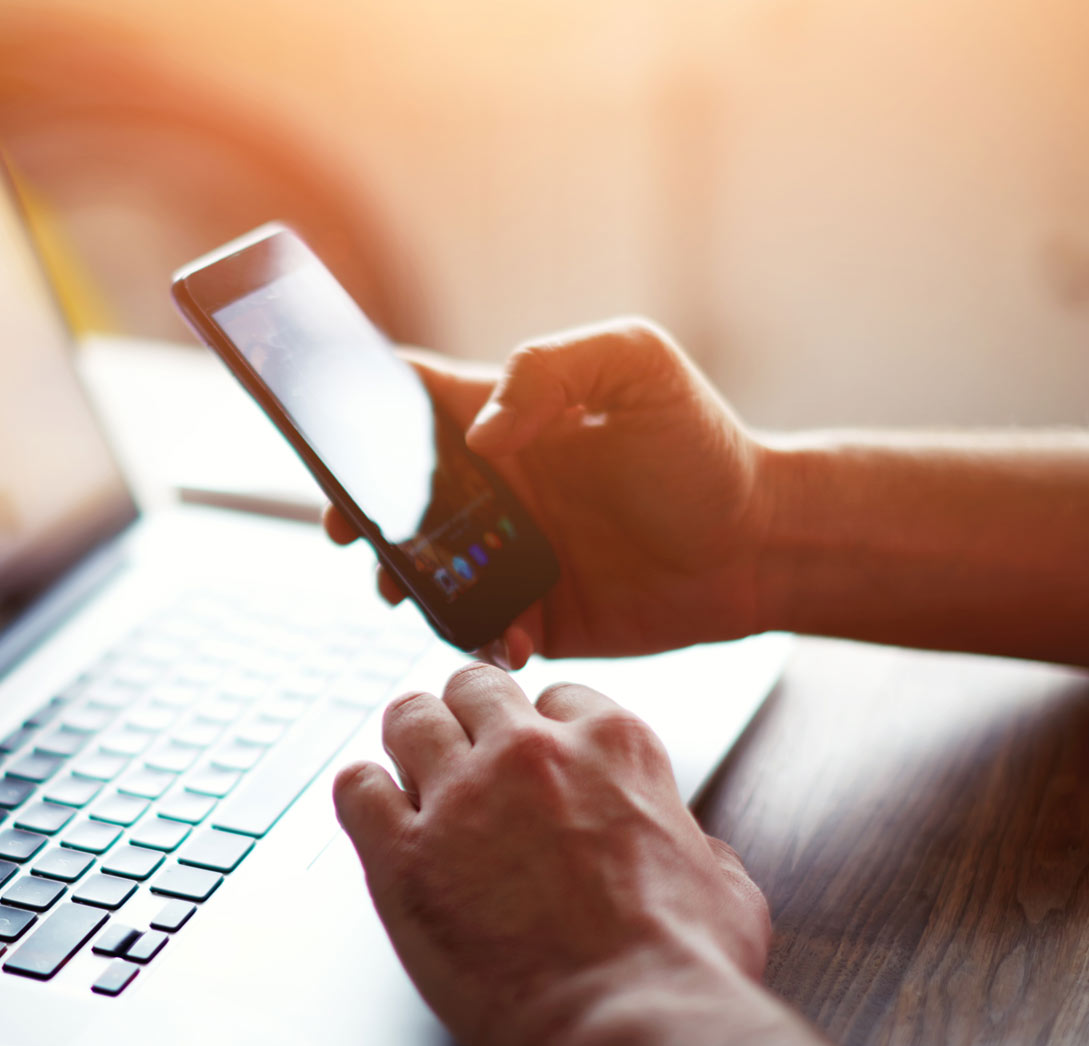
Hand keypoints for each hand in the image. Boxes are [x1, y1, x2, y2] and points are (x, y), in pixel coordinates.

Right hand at [323, 319, 771, 662]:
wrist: (761, 547)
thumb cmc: (703, 448)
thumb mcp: (637, 367)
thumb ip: (551, 370)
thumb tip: (478, 435)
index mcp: (504, 419)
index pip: (408, 402)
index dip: (355, 410)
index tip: (326, 431)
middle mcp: (493, 488)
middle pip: (391, 494)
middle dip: (352, 510)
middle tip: (344, 529)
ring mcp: (506, 555)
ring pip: (418, 570)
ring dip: (397, 580)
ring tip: (405, 590)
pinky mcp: (530, 615)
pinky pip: (473, 630)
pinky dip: (469, 635)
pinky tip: (503, 632)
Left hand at [332, 664, 769, 1045]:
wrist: (635, 1026)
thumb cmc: (684, 968)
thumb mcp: (725, 883)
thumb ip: (695, 845)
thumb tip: (692, 850)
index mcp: (613, 746)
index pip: (556, 698)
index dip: (540, 732)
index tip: (531, 761)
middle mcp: (530, 753)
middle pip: (473, 688)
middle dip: (467, 719)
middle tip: (463, 758)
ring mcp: (461, 798)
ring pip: (408, 718)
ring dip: (409, 743)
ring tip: (410, 775)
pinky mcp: (403, 856)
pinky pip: (355, 788)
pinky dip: (362, 796)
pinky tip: (375, 819)